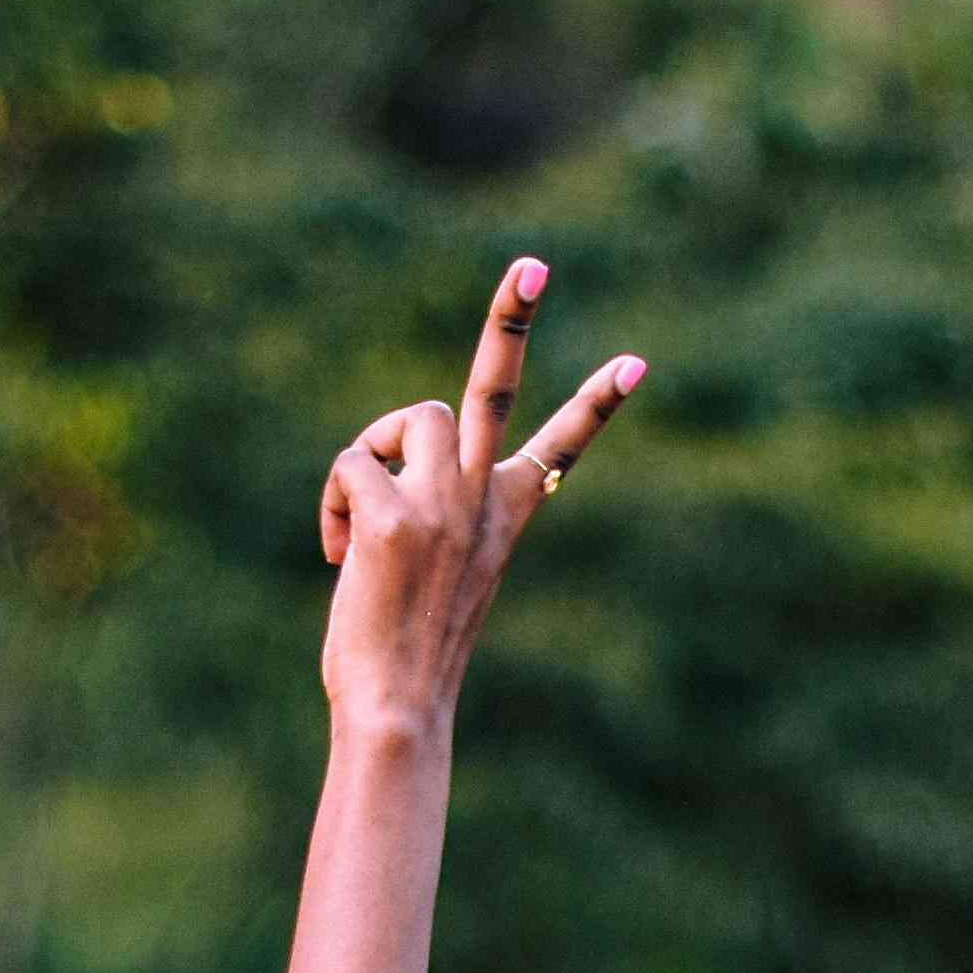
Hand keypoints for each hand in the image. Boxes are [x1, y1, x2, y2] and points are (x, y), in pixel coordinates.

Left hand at [318, 259, 645, 734]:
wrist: (399, 708)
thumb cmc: (406, 653)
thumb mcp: (434, 572)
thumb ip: (428, 509)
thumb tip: (380, 463)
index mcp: (504, 518)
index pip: (561, 448)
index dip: (597, 405)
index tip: (636, 365)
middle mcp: (483, 503)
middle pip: (496, 390)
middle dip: (513, 320)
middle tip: (533, 264)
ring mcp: (444, 506)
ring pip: (411, 418)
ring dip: (374, 452)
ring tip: (362, 522)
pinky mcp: (394, 516)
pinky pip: (352, 464)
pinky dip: (335, 503)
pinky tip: (340, 555)